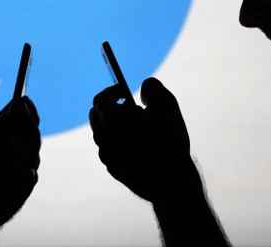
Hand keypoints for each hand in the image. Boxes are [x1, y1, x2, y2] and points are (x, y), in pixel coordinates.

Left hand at [89, 77, 198, 203]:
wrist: (172, 183)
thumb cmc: (170, 141)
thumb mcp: (167, 105)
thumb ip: (153, 87)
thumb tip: (142, 89)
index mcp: (112, 119)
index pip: (101, 99)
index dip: (112, 91)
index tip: (123, 89)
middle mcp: (104, 138)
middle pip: (97, 115)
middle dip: (110, 106)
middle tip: (126, 103)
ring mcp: (107, 155)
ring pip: (103, 132)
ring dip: (114, 123)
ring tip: (132, 121)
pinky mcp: (113, 169)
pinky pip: (110, 149)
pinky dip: (118, 141)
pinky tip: (134, 141)